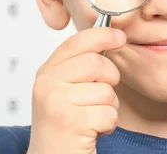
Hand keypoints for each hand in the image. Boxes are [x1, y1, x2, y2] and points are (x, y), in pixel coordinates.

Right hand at [27, 27, 125, 153]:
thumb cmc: (63, 127)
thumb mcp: (64, 89)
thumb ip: (79, 66)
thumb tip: (110, 37)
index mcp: (46, 72)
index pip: (75, 42)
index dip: (101, 35)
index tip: (120, 36)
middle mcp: (47, 84)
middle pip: (96, 63)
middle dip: (109, 80)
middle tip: (100, 98)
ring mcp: (56, 102)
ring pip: (106, 91)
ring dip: (108, 108)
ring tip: (92, 119)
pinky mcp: (71, 122)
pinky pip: (109, 113)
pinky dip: (107, 126)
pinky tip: (92, 132)